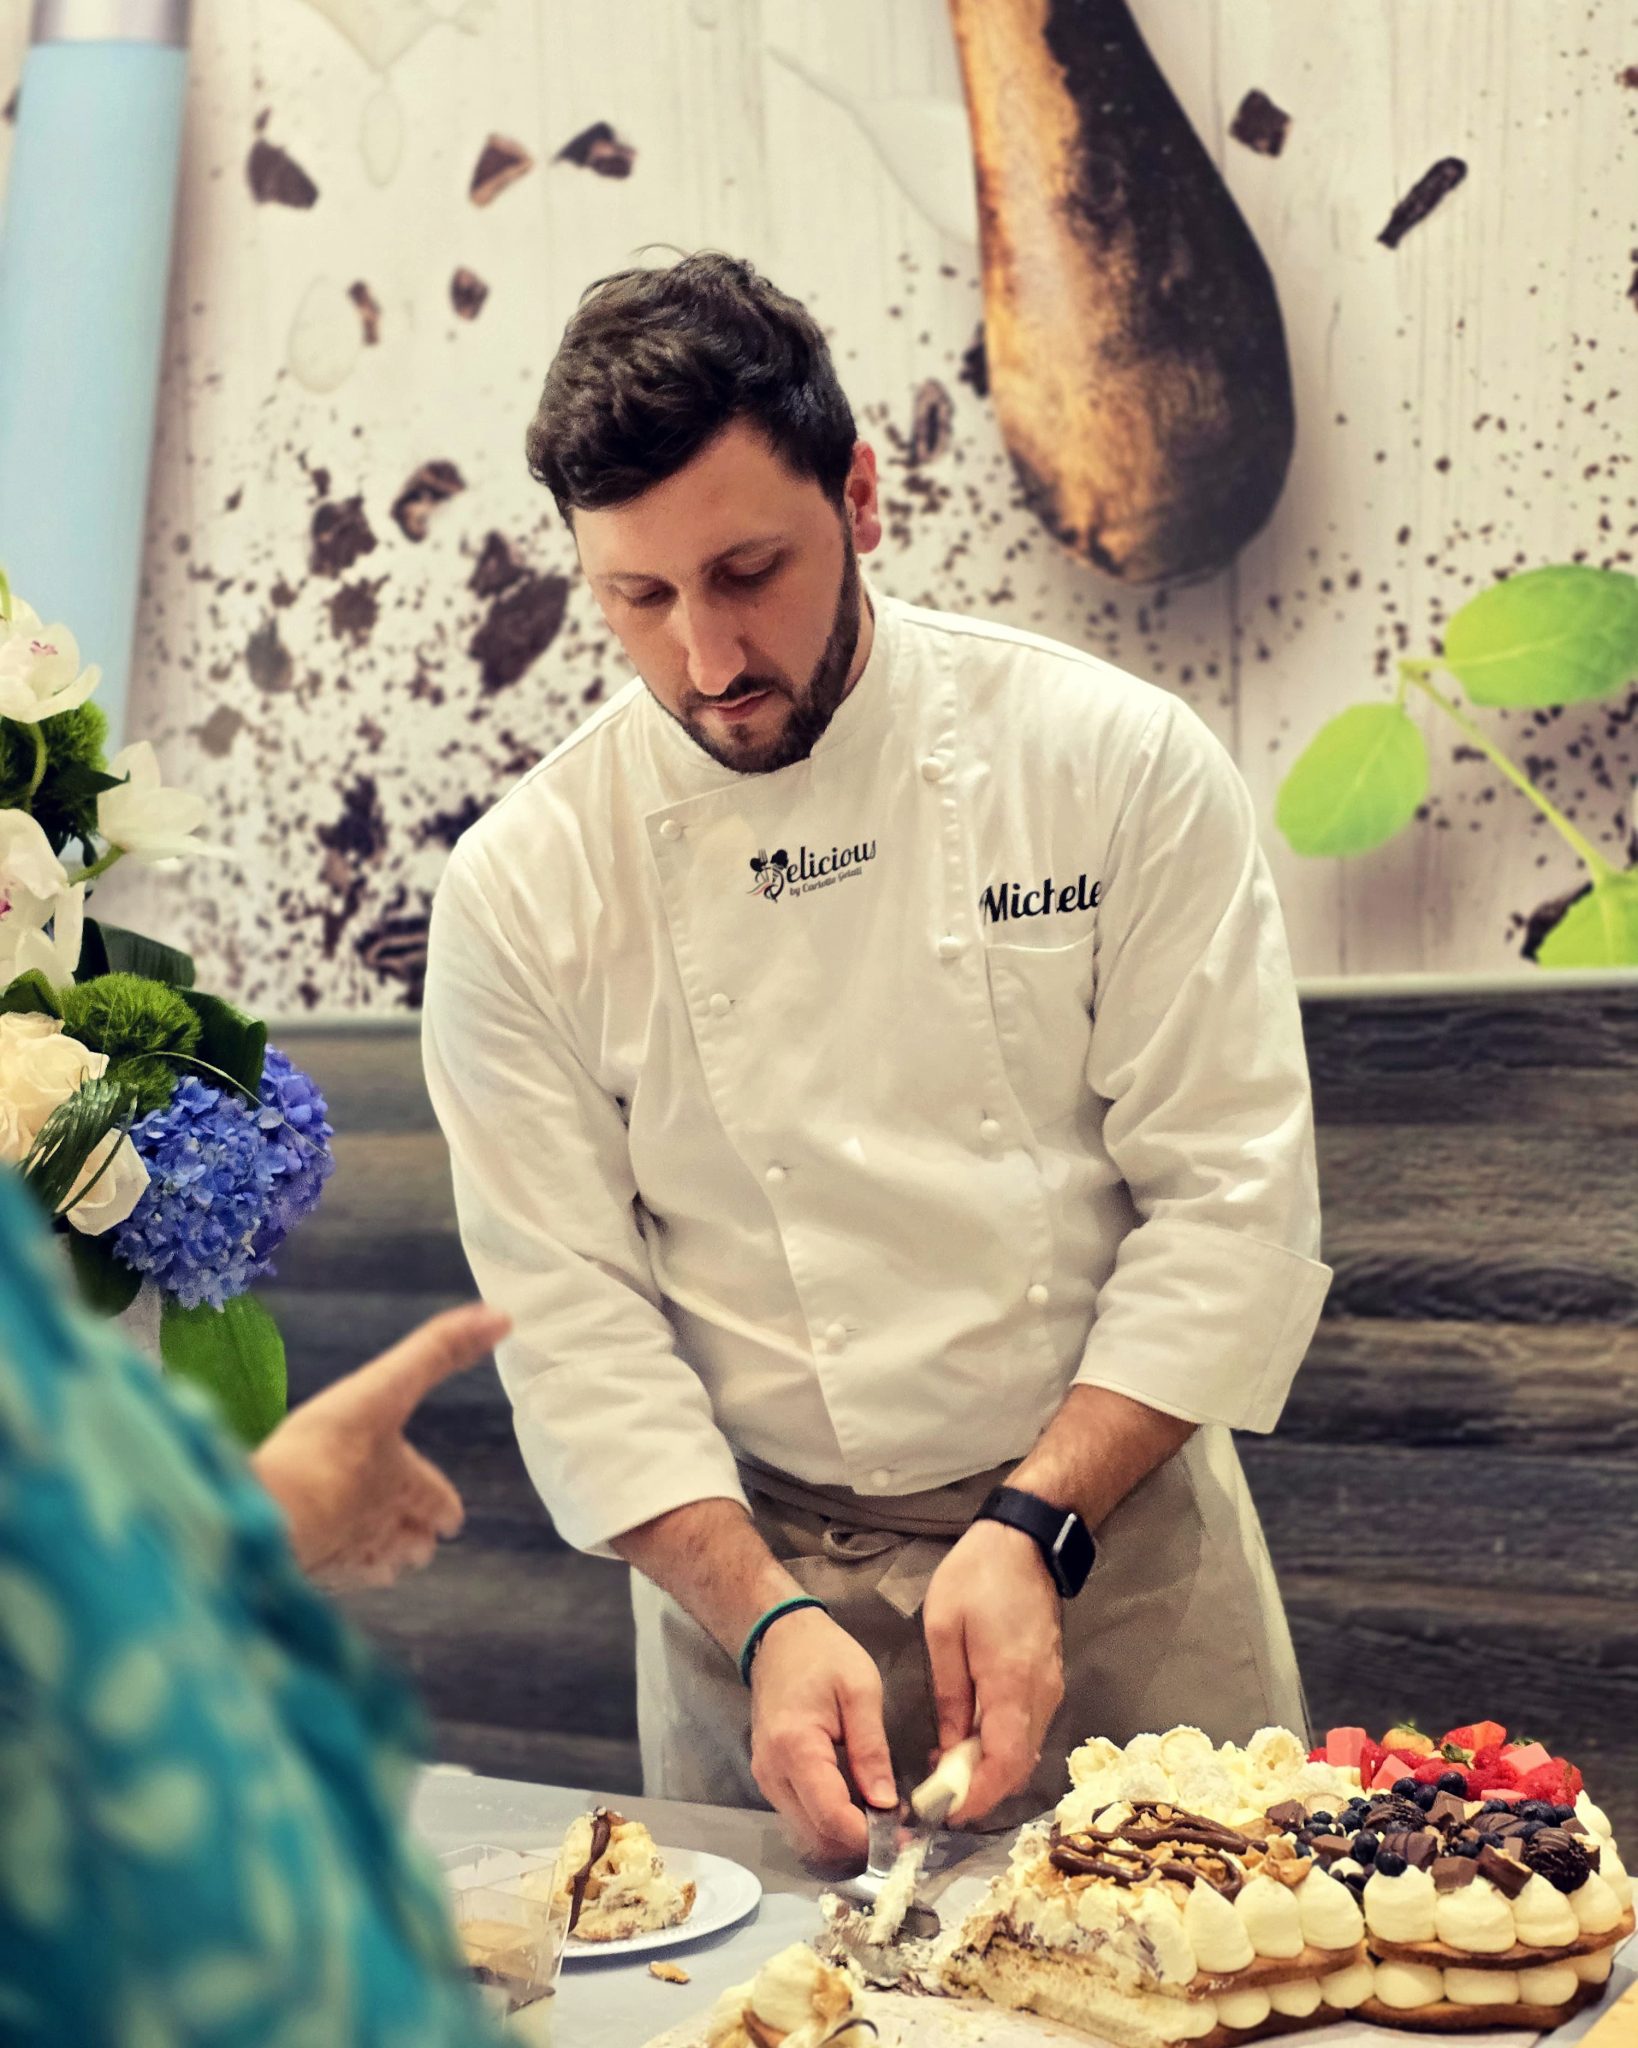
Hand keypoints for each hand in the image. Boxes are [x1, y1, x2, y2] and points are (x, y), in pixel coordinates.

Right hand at [251, 1303, 509, 1590]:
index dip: (442, 1507)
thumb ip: (439, 1350)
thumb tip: (503, 1317)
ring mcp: (346, 1561)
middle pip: (414, 1546)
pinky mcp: (306, 1581)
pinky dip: (330, 1571)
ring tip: (363, 1546)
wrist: (266, 1515)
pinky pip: (331, 1582)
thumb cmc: (326, 1449)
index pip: (440, 1506)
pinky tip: (315, 1562)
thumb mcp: (384, 1386)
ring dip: (377, 1558)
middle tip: (410, 1532)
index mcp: (405, 1486)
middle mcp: (385, 1531)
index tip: (448, 1516)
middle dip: (414, 1537)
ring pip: (377, 1569)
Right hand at [749, 1606, 896, 1863]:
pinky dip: (829, 1822)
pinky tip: (858, 1808)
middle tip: (900, 1834)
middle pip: (815, 1835)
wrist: (778, 1637)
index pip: (830, 1816)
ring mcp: (766, 1778)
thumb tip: (887, 1804)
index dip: (868, 1836)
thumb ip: (872, 1748)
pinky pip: (800, 1815)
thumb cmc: (823, 1655)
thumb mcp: (861, 1690)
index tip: (904, 1838)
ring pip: (806, 1832)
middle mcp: (773, 1772)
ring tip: (884, 1822)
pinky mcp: (770, 1777)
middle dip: (859, 1844)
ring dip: (844, 1836)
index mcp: (795, 1747)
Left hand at [921, 1518, 1063, 1820]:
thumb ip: (950, 1696)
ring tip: (946, 1771)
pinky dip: (1003, 1747)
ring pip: (1026, 1751)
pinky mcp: (1050, 1680)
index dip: (978, 1797)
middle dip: (981, 1791)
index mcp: (1011, 1684)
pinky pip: (1029, 1730)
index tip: (947, 1813)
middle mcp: (1040, 1695)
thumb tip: (949, 1752)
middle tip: (938, 1797)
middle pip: (1019, 1766)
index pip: (1004, 1763)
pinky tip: (970, 1741)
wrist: (1024, 1542)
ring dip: (991, 1771)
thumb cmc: (976, 1577)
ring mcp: (1050, 1688)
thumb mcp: (944, 1631)